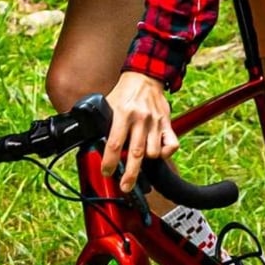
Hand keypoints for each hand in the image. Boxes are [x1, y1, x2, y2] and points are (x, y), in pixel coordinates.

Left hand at [103, 71, 178, 191]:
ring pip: (153, 152)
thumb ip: (104, 123)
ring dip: (145, 161)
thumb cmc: (125, 93)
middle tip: (125, 187)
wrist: (144, 77)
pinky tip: (158, 154)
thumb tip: (92, 143)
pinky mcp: (167, 123)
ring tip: (139, 161)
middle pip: (136, 153)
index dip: (110, 162)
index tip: (107, 172)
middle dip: (130, 174)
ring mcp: (156, 122)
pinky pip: (172, 144)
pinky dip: (166, 153)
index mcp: (123, 114)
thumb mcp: (109, 104)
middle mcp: (141, 119)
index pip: (115, 144)